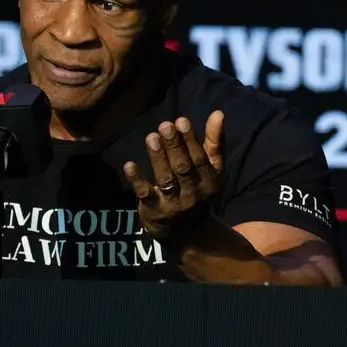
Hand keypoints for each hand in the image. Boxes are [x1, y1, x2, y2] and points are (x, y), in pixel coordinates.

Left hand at [124, 111, 224, 240]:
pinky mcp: (154, 209)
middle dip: (174, 146)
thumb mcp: (211, 169)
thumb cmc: (198, 189)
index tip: (181, 121)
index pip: (199, 158)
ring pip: (165, 179)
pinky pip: (145, 194)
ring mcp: (173, 203)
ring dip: (158, 158)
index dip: (190, 140)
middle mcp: (192, 193)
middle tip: (165, 125)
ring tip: (151, 137)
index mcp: (208, 180)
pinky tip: (128, 164)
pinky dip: (137, 180)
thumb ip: (214, 141)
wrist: (188, 233)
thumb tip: (218, 113)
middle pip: (183, 168)